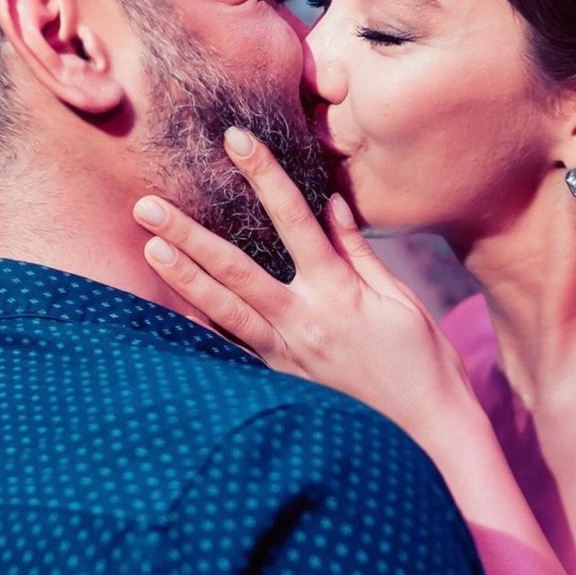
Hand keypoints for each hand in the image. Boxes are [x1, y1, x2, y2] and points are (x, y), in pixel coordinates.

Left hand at [133, 127, 487, 458]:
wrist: (428, 433)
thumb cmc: (423, 362)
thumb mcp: (398, 299)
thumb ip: (358, 252)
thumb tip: (330, 204)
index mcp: (339, 292)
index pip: (294, 219)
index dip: (264, 176)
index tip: (235, 141)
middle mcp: (304, 321)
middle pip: (235, 268)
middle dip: (189, 234)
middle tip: (147, 206)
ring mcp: (286, 355)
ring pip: (223, 311)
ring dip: (183, 277)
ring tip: (149, 248)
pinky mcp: (280, 380)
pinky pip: (232, 349)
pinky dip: (202, 328)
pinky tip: (173, 310)